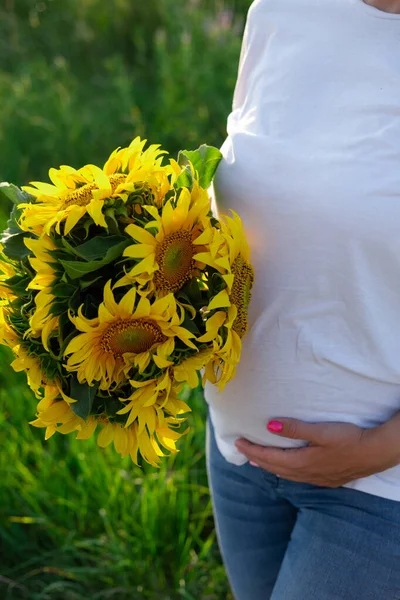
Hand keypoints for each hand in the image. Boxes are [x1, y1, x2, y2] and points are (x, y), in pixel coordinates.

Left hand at [235, 417, 399, 487]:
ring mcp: (316, 478)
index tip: (237, 442)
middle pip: (274, 467)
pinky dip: (284, 471)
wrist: (375, 453)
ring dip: (269, 466)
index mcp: (302, 462)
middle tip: (241, 449)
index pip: (269, 458)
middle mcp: (306, 474)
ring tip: (256, 462)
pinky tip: (286, 468)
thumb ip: (295, 428)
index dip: (252, 450)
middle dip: (256, 458)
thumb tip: (269, 426)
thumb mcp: (321, 431)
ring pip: (285, 474)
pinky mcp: (326, 478)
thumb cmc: (349, 438)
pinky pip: (297, 477)